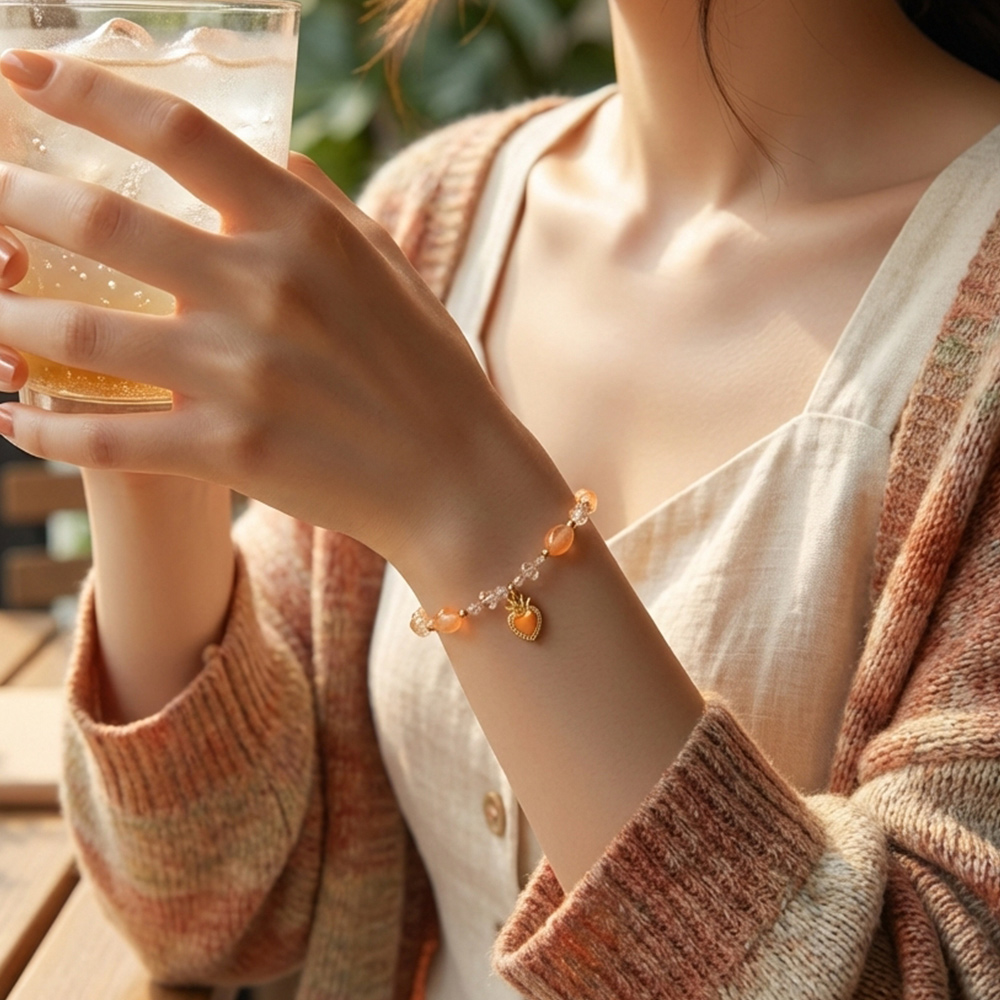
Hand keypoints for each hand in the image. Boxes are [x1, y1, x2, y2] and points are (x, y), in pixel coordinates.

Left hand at [0, 50, 550, 567]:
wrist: (458, 480)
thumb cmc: (429, 372)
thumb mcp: (389, 267)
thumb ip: (325, 205)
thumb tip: (274, 153)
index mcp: (304, 230)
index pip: (176, 132)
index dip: (87, 91)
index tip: (21, 71)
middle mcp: (264, 288)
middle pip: (100, 220)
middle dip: (13, 198)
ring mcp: (242, 372)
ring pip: (80, 331)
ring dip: (8, 317)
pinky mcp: (229, 451)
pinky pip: (110, 437)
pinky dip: (48, 430)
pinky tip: (15, 421)